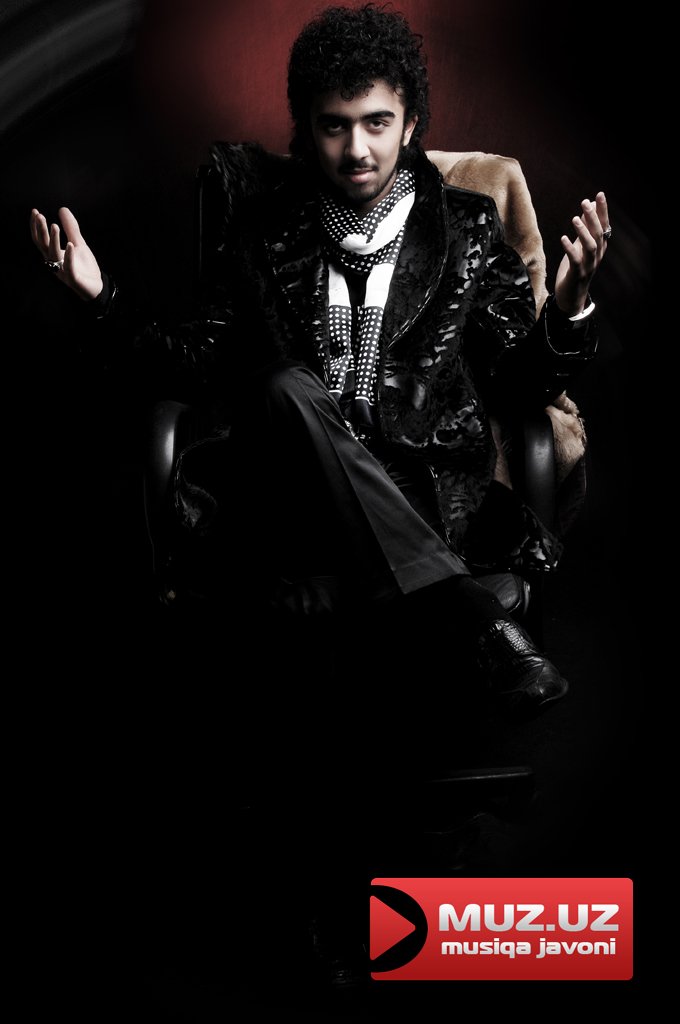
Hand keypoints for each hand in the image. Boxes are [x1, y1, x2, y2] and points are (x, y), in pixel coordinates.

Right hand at [30, 206, 103, 300]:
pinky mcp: (73, 278)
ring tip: (54, 225)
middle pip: (43, 245)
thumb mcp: (78, 243)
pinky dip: (69, 256)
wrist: (96, 286)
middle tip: (40, 216)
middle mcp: (54, 262)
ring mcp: (62, 271)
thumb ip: (71, 228)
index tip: (35, 212)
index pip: (40, 239)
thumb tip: (62, 209)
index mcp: (53, 254)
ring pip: (54, 255)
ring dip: (53, 240)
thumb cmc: (84, 266)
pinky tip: (70, 244)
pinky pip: (68, 267)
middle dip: (41, 231)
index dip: (36, 226)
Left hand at [554, 191, 609, 315]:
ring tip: (574, 218)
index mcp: (599, 248)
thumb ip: (585, 228)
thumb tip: (588, 207)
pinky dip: (570, 248)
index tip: (599, 195)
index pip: (604, 226)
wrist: (571, 296)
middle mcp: (597, 255)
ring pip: (591, 246)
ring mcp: (589, 265)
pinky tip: (563, 238)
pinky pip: (576, 260)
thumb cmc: (575, 269)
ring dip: (583, 231)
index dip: (602, 211)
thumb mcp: (580, 246)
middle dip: (593, 217)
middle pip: (598, 234)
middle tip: (585, 202)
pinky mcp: (577, 274)